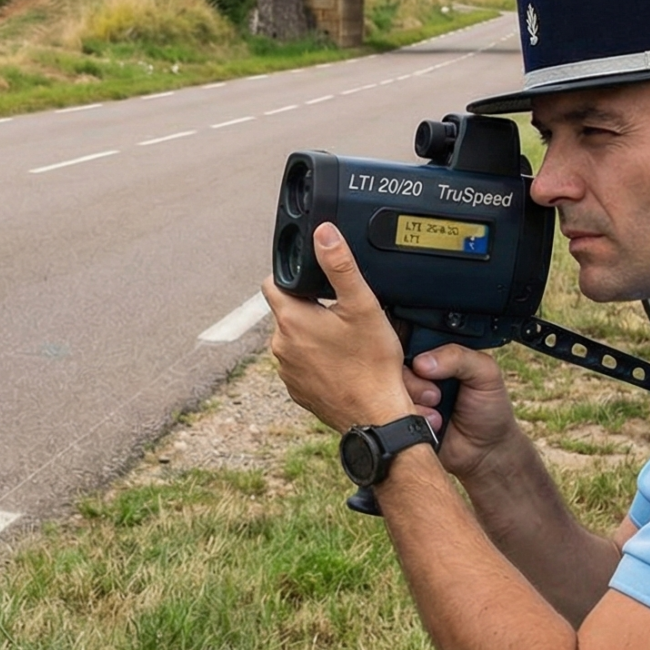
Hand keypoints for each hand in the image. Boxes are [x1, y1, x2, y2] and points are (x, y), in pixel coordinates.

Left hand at [261, 222, 420, 434]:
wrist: (376, 416)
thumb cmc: (372, 365)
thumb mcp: (362, 305)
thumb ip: (340, 265)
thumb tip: (323, 233)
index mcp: (291, 319)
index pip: (273, 282)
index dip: (292, 275)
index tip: (314, 279)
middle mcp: (280, 345)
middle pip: (287, 311)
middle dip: (309, 306)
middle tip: (341, 311)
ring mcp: (287, 371)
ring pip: (295, 338)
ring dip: (313, 334)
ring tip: (345, 338)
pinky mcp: (297, 390)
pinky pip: (302, 364)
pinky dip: (317, 359)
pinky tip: (342, 361)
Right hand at [404, 343, 528, 483]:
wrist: (486, 453)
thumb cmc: (489, 409)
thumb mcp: (485, 373)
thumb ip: (459, 357)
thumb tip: (422, 362)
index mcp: (433, 357)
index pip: (409, 342)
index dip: (414, 354)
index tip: (426, 368)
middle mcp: (414, 376)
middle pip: (393, 367)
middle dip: (416, 382)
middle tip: (437, 396)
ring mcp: (404, 400)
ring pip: (389, 391)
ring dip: (414, 403)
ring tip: (437, 415)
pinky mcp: (399, 424)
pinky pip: (390, 417)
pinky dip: (410, 420)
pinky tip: (429, 426)